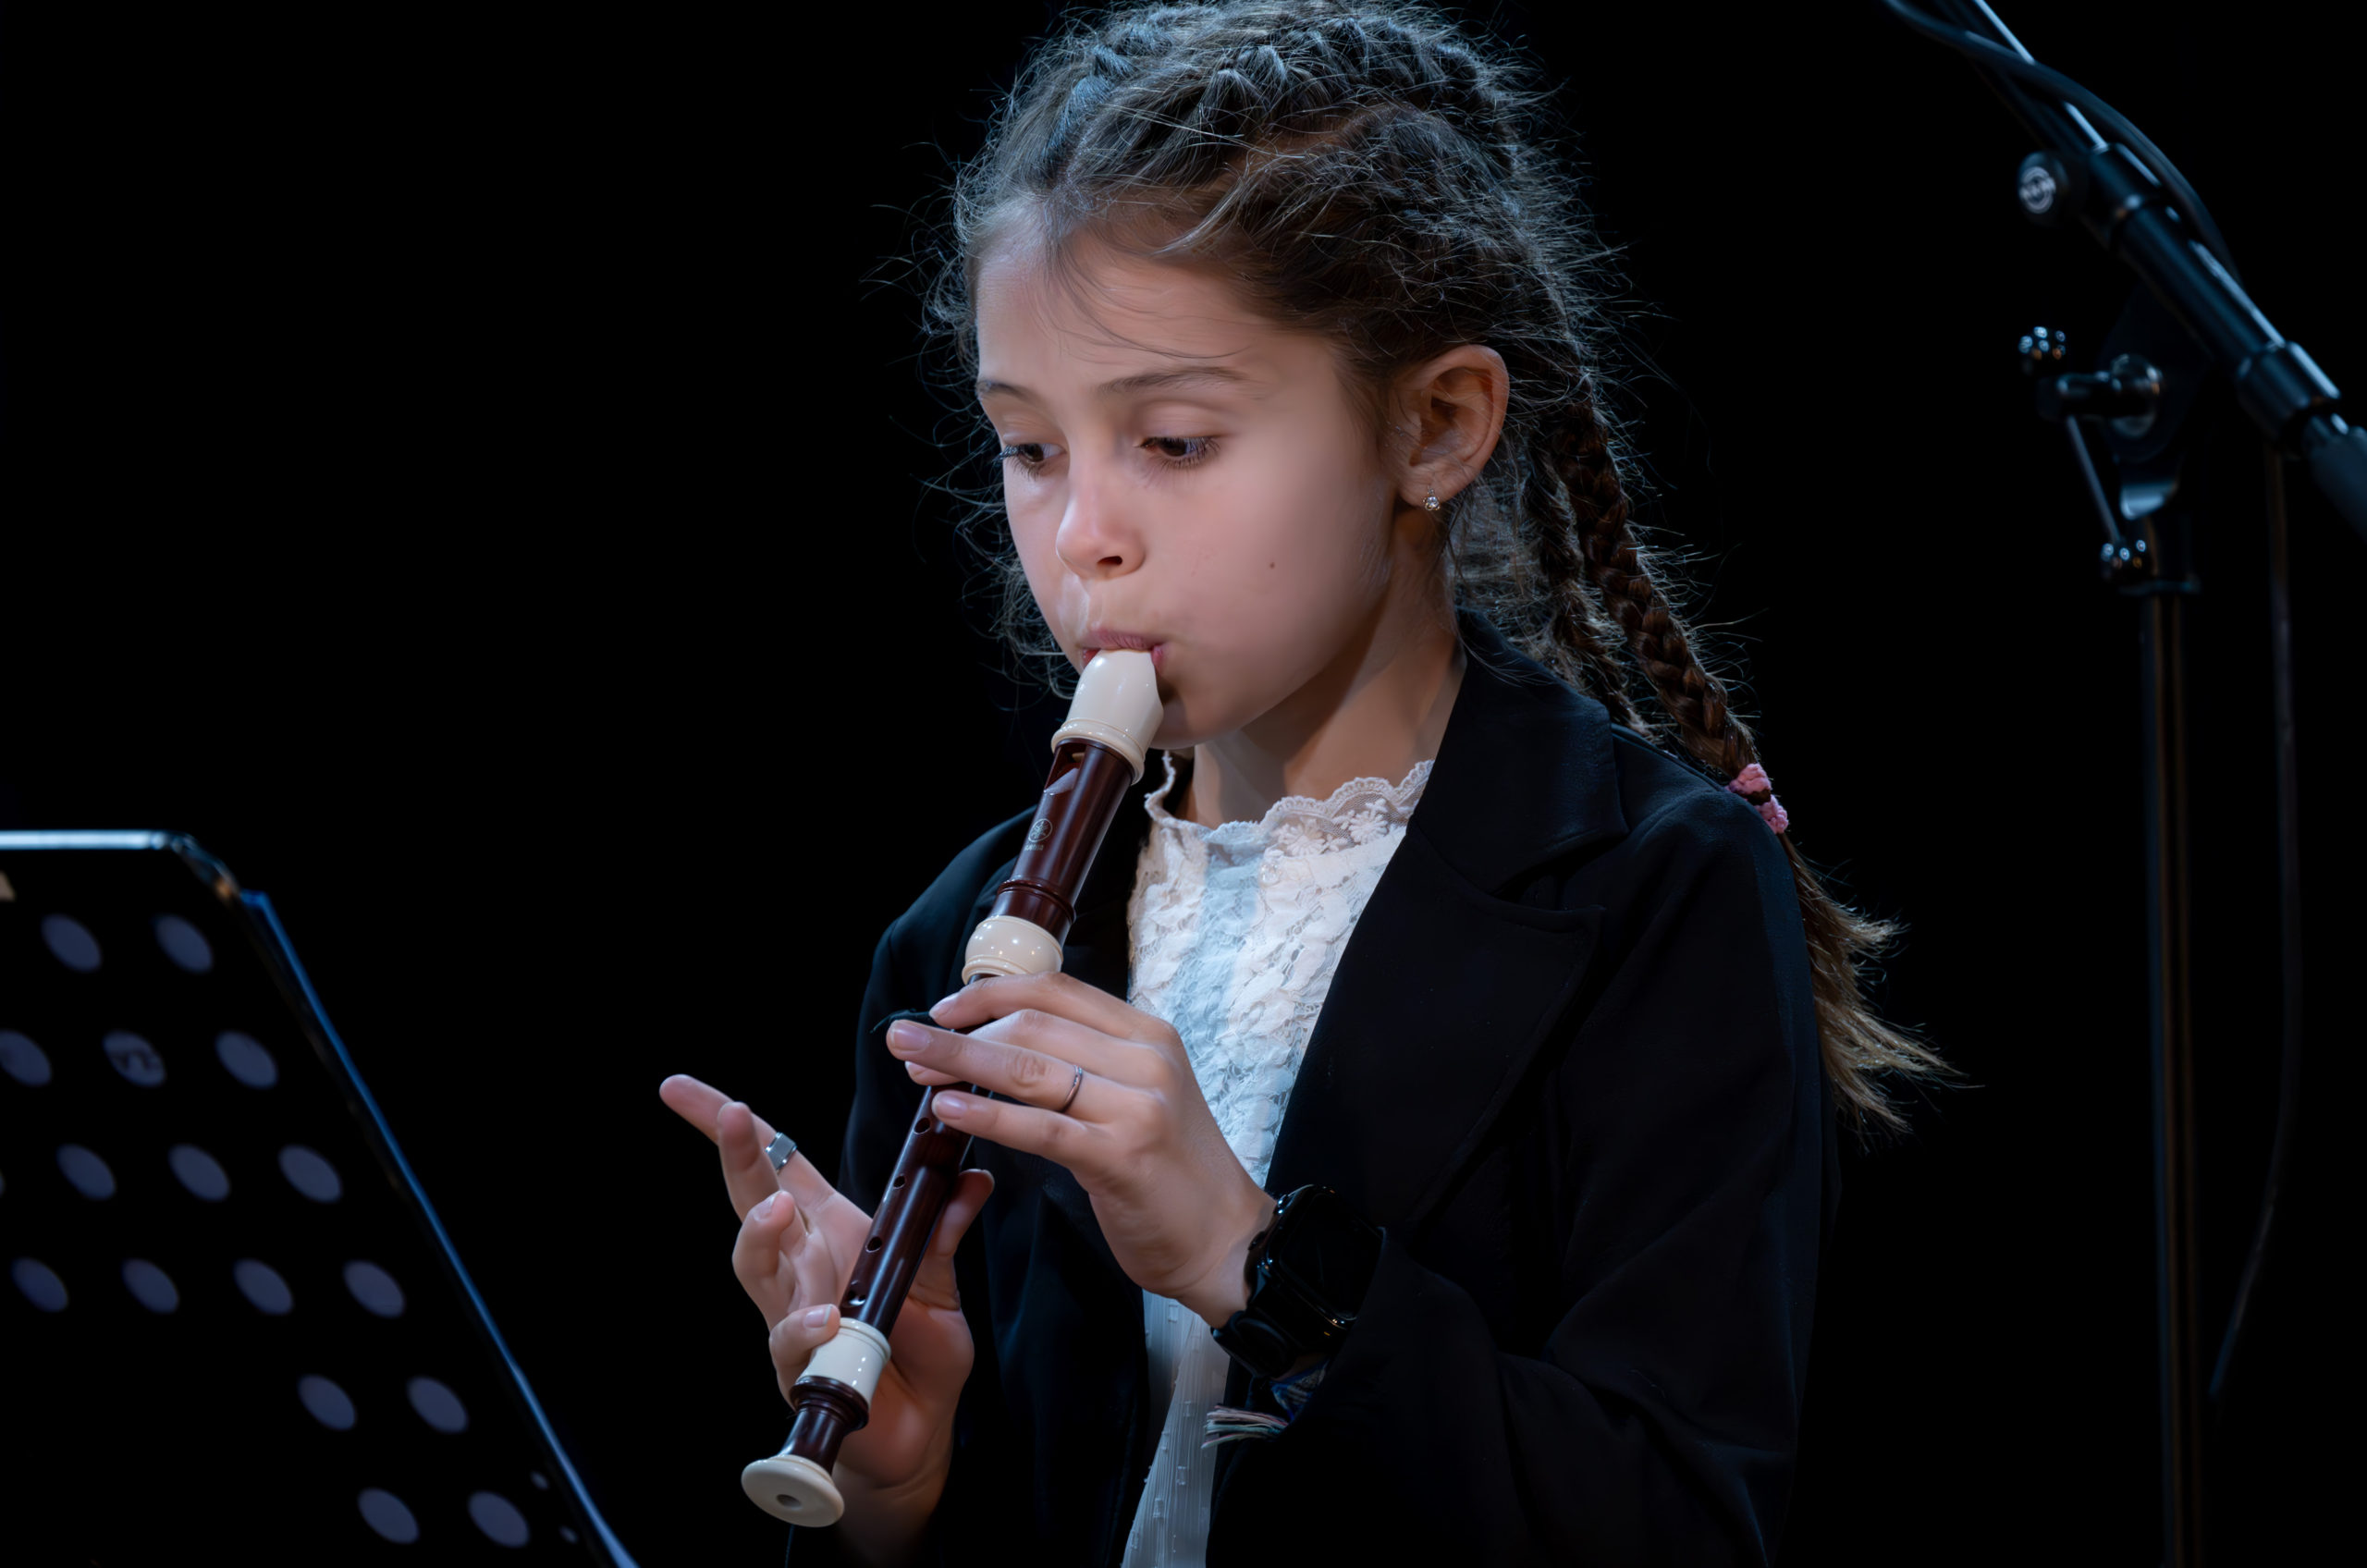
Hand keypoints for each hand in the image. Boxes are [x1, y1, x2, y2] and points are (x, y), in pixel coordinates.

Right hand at [657, 1074, 993, 1503]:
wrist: (918, 1428)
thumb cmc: (920, 1349)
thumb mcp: (940, 1279)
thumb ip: (945, 1229)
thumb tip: (973, 1175)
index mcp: (829, 1232)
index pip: (779, 1167)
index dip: (738, 1129)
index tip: (684, 1089)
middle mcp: (800, 1267)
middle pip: (754, 1202)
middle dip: (738, 1156)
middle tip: (733, 1114)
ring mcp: (792, 1315)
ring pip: (757, 1268)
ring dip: (760, 1235)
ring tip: (775, 1208)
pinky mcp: (799, 1369)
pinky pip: (790, 1342)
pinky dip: (805, 1327)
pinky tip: (823, 1317)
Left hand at [887, 975, 1274, 1325]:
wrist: (1225, 1240)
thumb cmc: (1171, 1173)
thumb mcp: (1138, 1096)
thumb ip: (1085, 1064)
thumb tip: (999, 1047)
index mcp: (1147, 1035)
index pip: (1055, 990)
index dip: (989, 994)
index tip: (942, 1010)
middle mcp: (1146, 1059)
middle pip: (1032, 1026)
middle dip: (959, 1032)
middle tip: (907, 1043)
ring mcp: (1137, 1106)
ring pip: (1029, 1069)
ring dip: (959, 1063)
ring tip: (914, 1067)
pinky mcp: (1122, 1156)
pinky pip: (1040, 1127)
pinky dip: (988, 1116)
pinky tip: (950, 1110)